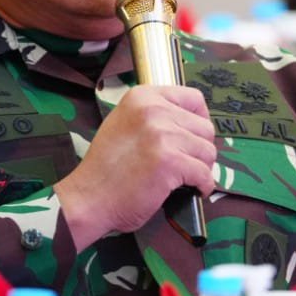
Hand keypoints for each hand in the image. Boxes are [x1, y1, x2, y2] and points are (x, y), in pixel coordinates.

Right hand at [54, 85, 217, 250]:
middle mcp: (153, 110)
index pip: (193, 98)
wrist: (88, 197)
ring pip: (208, 151)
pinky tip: (192, 189)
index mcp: (142, 97)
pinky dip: (202, 186)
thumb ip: (154, 117)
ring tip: (186, 178)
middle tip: (188, 163)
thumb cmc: (106, 168)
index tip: (195, 135)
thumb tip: (189, 123)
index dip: (200, 119)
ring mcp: (162, 135)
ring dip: (201, 168)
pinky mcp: (170, 161)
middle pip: (205, 127)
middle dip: (200, 149)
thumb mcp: (124, 123)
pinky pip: (204, 174)